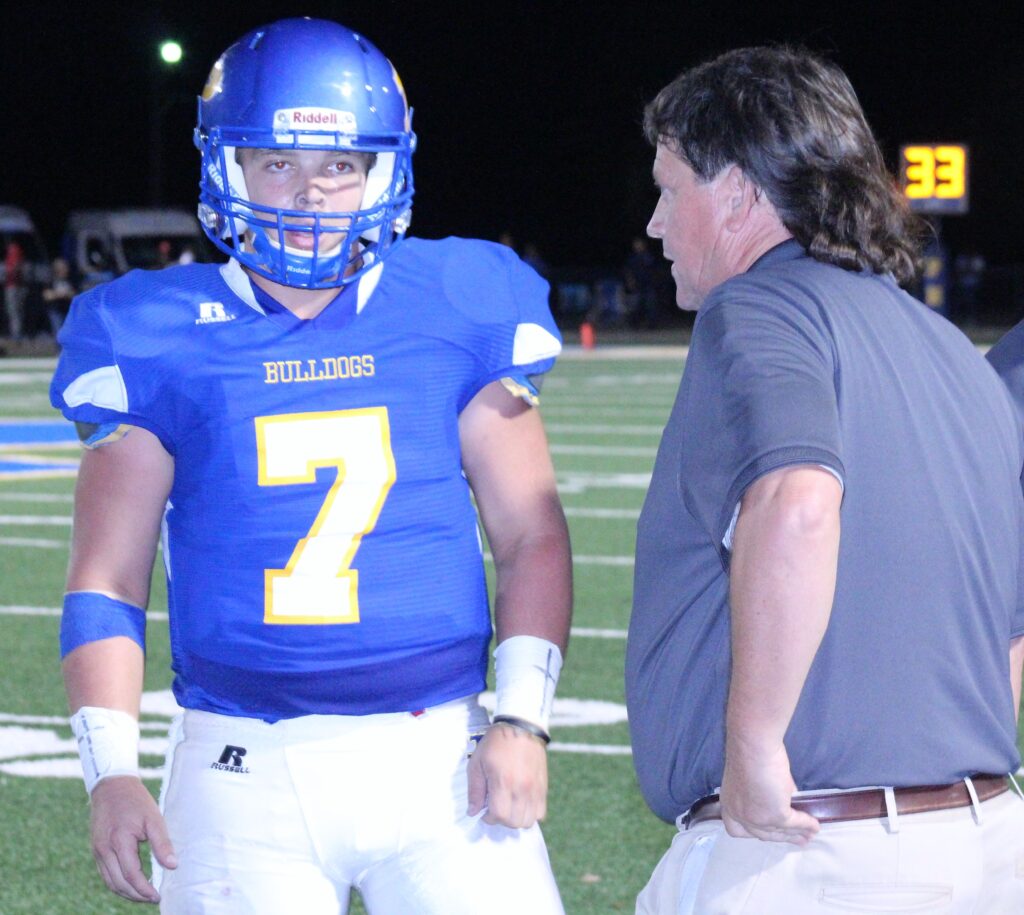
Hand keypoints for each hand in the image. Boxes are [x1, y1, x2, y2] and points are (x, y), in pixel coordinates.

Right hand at [89, 776, 176, 902]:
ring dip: (126, 893)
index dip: (145, 889)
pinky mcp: (96, 849)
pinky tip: (130, 884)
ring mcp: (97, 851)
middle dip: (136, 895)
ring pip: (109, 882)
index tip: (158, 896)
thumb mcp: (154, 818)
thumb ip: (162, 843)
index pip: (132, 875)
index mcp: (119, 842)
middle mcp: (104, 850)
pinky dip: (117, 883)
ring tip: (143, 895)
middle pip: (118, 884)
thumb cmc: (136, 801)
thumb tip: (173, 866)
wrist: (112, 786)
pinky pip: (105, 874)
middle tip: (153, 899)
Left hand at [466, 722, 547, 827]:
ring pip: (528, 821)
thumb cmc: (496, 743)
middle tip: (495, 807)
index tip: (484, 809)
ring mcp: (535, 789)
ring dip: (516, 819)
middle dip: (501, 819)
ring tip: (508, 806)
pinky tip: (520, 803)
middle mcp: (522, 788)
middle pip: (514, 822)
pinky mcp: (543, 787)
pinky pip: (540, 813)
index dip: (488, 817)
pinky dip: (530, 814)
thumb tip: (473, 812)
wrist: (521, 726)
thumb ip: (475, 790)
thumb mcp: (477, 763)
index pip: (498, 815)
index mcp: (503, 781)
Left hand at [720, 741, 818, 844]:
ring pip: (780, 832)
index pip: (737, 830)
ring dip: (797, 834)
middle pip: (763, 834)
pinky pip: (795, 823)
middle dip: (782, 837)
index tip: (769, 833)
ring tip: (809, 835)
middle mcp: (740, 816)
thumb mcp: (754, 780)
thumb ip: (766, 794)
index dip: (754, 833)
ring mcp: (756, 818)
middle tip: (798, 840)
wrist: (753, 745)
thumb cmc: (751, 753)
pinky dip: (807, 824)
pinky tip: (815, 825)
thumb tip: (786, 800)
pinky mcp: (775, 815)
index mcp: (729, 805)